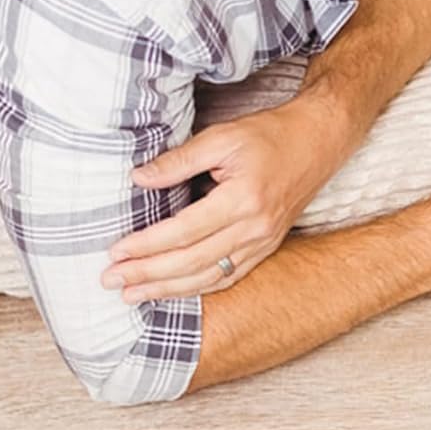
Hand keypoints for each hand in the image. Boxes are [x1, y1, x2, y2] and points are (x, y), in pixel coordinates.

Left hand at [101, 92, 351, 303]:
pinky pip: (229, 276)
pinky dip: (199, 287)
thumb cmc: (271, 134)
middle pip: (194, 262)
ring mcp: (264, 242)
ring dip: (169, 289)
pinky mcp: (267, 247)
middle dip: (149, 274)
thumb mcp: (222, 137)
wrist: (319, 142)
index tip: (115, 251)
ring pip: (210, 276)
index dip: (147, 245)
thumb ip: (179, 160)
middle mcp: (255, 228)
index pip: (185, 231)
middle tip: (111, 280)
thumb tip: (139, 178)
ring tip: (133, 294)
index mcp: (243, 200)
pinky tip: (173, 291)